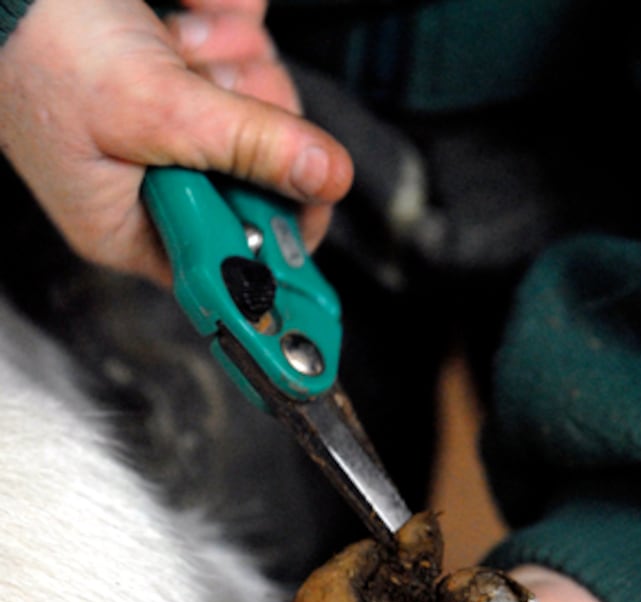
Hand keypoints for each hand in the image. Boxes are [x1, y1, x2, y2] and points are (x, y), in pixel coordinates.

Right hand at [0, 0, 351, 282]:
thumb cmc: (38, 46)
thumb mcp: (153, 109)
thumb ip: (246, 147)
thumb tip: (322, 178)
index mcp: (130, 228)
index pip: (230, 259)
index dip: (278, 230)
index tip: (311, 198)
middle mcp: (152, 187)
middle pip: (258, 180)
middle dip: (256, 124)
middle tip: (222, 90)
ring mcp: (169, 131)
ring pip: (256, 114)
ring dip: (238, 67)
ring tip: (187, 46)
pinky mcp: (178, 81)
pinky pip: (238, 63)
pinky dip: (226, 33)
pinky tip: (188, 22)